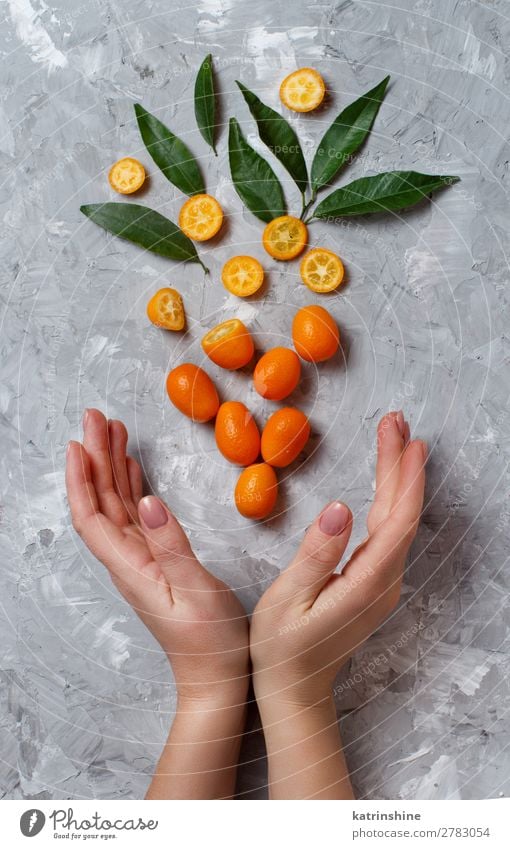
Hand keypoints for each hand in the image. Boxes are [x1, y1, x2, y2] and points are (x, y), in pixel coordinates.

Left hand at [66, 409, 248, 706]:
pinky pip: (136, 517)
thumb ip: (172, 545)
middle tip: (96, 417)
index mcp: (130, 567)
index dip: (81, 479)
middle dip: (96, 458)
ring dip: (112, 467)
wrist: (215, 679)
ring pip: (118, 505)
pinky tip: (135, 470)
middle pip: (101, 502)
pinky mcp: (157, 562)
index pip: (91, 516)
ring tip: (114, 431)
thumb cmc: (210, 642)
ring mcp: (141, 561)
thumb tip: (150, 501)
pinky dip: (133, 488)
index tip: (78, 442)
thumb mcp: (196, 591)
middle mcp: (128, 561)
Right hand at [251, 410, 424, 708]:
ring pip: (397, 521)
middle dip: (402, 464)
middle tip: (397, 421)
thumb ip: (317, 554)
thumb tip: (340, 507)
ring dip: (398, 478)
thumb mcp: (290, 599)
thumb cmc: (282, 646)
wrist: (294, 688)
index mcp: (366, 583)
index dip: (404, 477)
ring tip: (396, 439)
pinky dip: (390, 498)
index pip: (396, 521)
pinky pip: (389, 532)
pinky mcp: (372, 583)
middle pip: (401, 514)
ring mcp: (381, 583)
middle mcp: (383, 582)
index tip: (406, 439)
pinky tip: (387, 481)